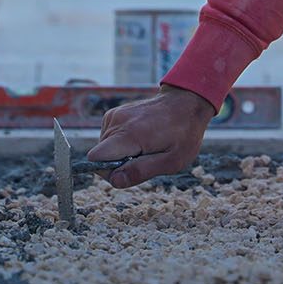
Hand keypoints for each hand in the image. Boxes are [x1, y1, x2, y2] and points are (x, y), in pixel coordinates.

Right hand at [87, 84, 215, 188]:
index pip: (96, 158)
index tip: (130, 170)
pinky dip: (121, 143)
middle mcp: (117, 121)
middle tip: (145, 158)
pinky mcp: (114, 113)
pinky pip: (108, 138)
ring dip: (121, 153)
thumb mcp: (171, 161)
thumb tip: (115, 180)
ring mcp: (114, 115)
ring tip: (145, 146)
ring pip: (104, 147)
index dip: (108, 172)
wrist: (186, 103)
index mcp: (129, 134)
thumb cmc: (183, 134)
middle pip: (99, 155)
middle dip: (118, 164)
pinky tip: (141, 138)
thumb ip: (141, 171)